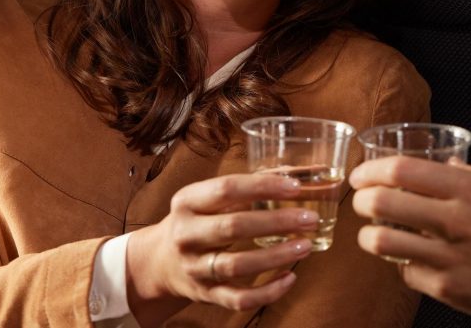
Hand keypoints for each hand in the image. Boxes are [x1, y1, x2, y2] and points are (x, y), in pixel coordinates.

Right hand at [125, 173, 319, 324]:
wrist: (160, 261)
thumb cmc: (198, 221)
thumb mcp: (207, 199)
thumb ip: (246, 188)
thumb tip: (296, 173)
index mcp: (187, 201)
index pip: (227, 188)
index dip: (263, 186)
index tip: (295, 187)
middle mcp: (186, 234)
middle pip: (234, 226)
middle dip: (277, 221)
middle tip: (310, 218)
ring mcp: (194, 267)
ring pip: (237, 265)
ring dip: (276, 256)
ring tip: (306, 245)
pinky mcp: (205, 294)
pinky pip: (239, 298)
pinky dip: (268, 291)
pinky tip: (290, 277)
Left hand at [350, 157, 470, 321]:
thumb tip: (448, 163)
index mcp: (470, 189)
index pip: (402, 171)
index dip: (372, 170)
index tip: (362, 174)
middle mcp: (454, 221)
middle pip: (382, 203)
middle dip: (362, 199)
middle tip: (362, 200)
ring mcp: (448, 257)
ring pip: (382, 242)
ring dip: (370, 235)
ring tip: (374, 231)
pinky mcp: (447, 288)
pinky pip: (405, 273)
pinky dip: (402, 264)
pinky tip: (410, 257)